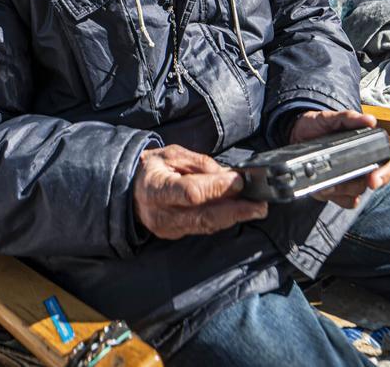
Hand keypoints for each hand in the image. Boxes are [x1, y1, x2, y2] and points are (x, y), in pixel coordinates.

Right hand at [133, 145, 268, 239]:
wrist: (130, 191)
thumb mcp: (171, 154)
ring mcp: (169, 228)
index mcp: (157, 188)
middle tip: (260, 206)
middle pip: (204, 216)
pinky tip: (239, 213)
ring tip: (256, 209)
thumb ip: (198, 164)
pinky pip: (203, 228)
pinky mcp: (176, 234)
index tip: (239, 180)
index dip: (217, 188)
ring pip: (207, 225)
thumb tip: (227, 174)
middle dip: (236, 211)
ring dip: (234, 217)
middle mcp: (162, 214)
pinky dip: (223, 220)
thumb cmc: (152, 168)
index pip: (191, 192)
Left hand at [288, 109, 389, 208]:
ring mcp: (348, 179)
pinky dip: (332, 196)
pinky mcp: (334, 189)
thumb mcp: (332, 118)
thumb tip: (369, 121)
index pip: (385, 165)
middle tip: (342, 182)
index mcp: (366, 149)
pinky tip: (322, 187)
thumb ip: (350, 118)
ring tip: (326, 182)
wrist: (296, 133)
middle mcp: (361, 166)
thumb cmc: (319, 125)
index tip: (373, 179)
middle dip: (357, 185)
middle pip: (370, 184)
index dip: (383, 174)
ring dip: (341, 190)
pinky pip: (341, 200)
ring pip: (355, 194)